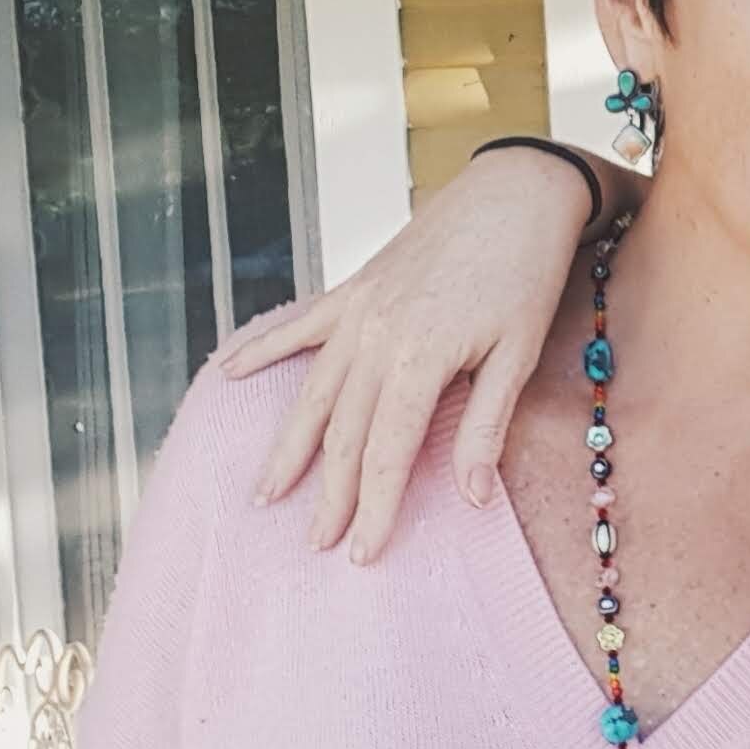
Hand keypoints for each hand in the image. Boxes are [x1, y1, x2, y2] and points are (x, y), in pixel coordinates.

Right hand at [222, 146, 591, 561]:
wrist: (513, 195)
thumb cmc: (524, 274)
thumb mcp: (518, 355)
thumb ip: (487, 426)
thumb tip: (470, 498)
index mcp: (419, 359)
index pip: (387, 453)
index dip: (376, 507)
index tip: (363, 553)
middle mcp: (374, 338)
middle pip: (342, 433)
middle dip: (329, 493)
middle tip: (315, 542)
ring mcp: (356, 311)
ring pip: (312, 392)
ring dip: (288, 445)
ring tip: (266, 491)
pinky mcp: (352, 288)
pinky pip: (297, 327)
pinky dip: (259, 350)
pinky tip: (224, 371)